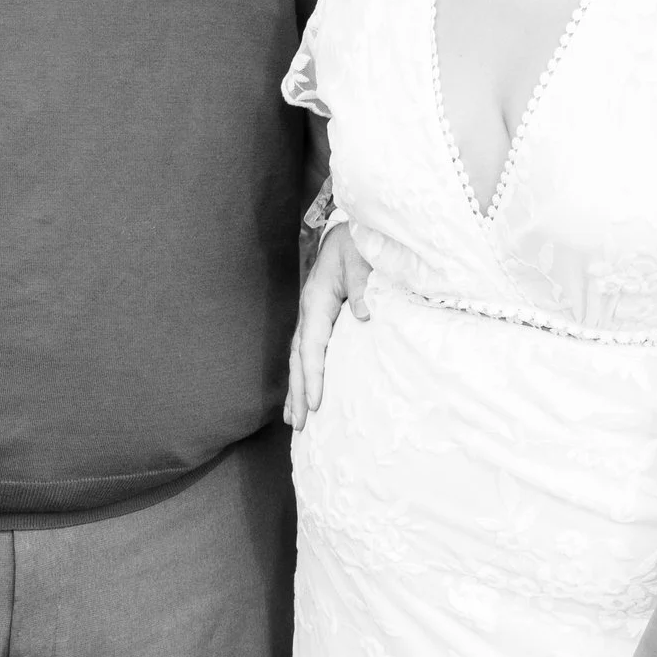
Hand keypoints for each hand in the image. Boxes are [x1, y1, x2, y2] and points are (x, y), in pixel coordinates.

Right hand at [284, 223, 372, 428]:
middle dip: (298, 392)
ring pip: (299, 358)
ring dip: (296, 389)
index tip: (315, 404)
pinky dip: (303, 374)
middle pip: (298, 359)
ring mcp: (311, 315)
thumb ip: (361, 285)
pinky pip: (307, 351)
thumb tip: (363, 314)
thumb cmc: (357, 243)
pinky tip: (304, 392)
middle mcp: (309, 311)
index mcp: (317, 300)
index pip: (312, 346)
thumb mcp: (361, 258)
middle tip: (300, 426)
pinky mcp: (319, 317)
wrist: (349, 230)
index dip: (312, 376)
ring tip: (294, 420)